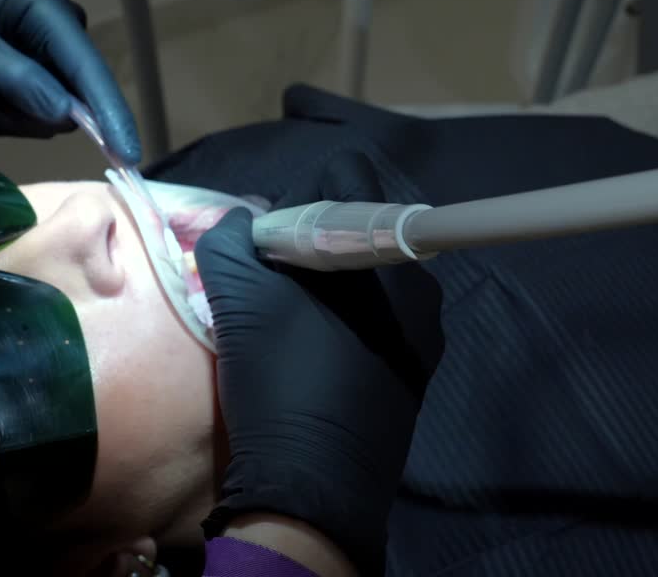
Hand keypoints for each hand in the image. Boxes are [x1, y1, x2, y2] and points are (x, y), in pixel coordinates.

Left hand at [0, 0, 140, 162]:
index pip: (91, 72)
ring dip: (1, 116)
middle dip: (20, 113)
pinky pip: (29, 118)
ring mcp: (47, 58)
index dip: (110, 115)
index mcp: (51, 12)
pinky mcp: (32, 79)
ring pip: (48, 117)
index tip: (127, 156)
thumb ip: (19, 82)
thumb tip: (68, 115)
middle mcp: (60, 33)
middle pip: (71, 102)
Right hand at [193, 153, 443, 573]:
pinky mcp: (417, 366)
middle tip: (271, 281)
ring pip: (368, 274)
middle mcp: (419, 282)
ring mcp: (426, 329)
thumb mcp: (237, 298)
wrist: (314, 481)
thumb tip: (242, 224)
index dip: (297, 196)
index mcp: (383, 253)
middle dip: (310, 241)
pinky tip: (312, 354)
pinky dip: (344, 318)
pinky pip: (379, 316)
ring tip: (288, 321)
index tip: (270, 241)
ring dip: (327, 281)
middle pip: (358, 227)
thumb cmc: (279, 379)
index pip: (346, 177)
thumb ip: (231, 239)